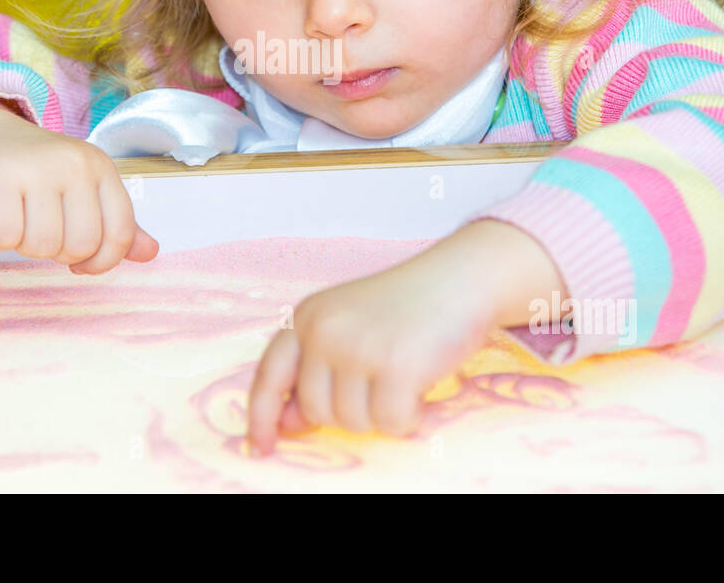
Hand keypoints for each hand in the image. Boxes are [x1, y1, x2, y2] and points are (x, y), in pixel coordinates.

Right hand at [0, 100, 158, 271]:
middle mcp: (73, 164)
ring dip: (25, 245)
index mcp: (100, 167)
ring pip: (42, 245)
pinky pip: (4, 237)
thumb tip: (150, 253)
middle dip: (58, 253)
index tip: (81, 263)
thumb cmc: (36, 172)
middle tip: (41, 231)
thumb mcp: (83, 190)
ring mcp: (34, 168)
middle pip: (80, 245)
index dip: (101, 261)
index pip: (119, 233)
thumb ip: (114, 223)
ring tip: (19, 219)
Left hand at [245, 219, 563, 455]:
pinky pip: (390, 423)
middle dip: (350, 412)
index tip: (260, 447)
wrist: (463, 276)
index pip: (270, 375)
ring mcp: (358, 346)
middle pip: (316, 409)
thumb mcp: (352, 328)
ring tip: (404, 377)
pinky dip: (410, 416)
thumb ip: (316, 369)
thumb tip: (288, 424)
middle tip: (382, 384)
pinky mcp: (394, 365)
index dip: (260, 415)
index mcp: (307, 316)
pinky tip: (421, 387)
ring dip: (383, 414)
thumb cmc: (410, 307)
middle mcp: (325, 329)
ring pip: (353, 422)